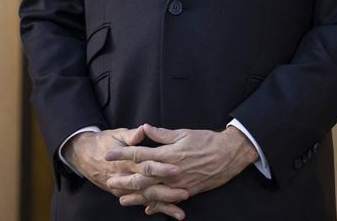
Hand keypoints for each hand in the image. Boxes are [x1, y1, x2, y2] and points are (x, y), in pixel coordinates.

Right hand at [63, 127, 185, 201]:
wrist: (84, 155)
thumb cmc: (104, 142)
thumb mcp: (117, 135)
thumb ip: (132, 135)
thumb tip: (143, 129)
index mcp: (128, 161)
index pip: (147, 165)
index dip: (162, 168)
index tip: (177, 169)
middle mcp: (127, 177)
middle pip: (150, 186)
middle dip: (167, 191)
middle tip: (185, 192)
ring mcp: (125, 189)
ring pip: (147, 199)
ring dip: (164, 205)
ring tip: (180, 212)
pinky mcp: (125, 194)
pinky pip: (143, 202)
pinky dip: (156, 209)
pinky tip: (170, 214)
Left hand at [105, 124, 258, 217]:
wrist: (228, 155)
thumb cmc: (206, 140)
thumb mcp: (183, 133)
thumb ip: (162, 134)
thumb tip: (145, 128)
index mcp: (168, 154)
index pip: (140, 154)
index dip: (122, 154)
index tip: (108, 155)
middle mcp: (171, 171)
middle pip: (142, 178)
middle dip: (124, 180)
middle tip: (110, 182)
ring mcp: (179, 184)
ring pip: (153, 193)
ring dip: (136, 197)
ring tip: (122, 200)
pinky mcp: (187, 191)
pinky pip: (168, 201)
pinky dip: (157, 205)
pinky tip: (147, 208)